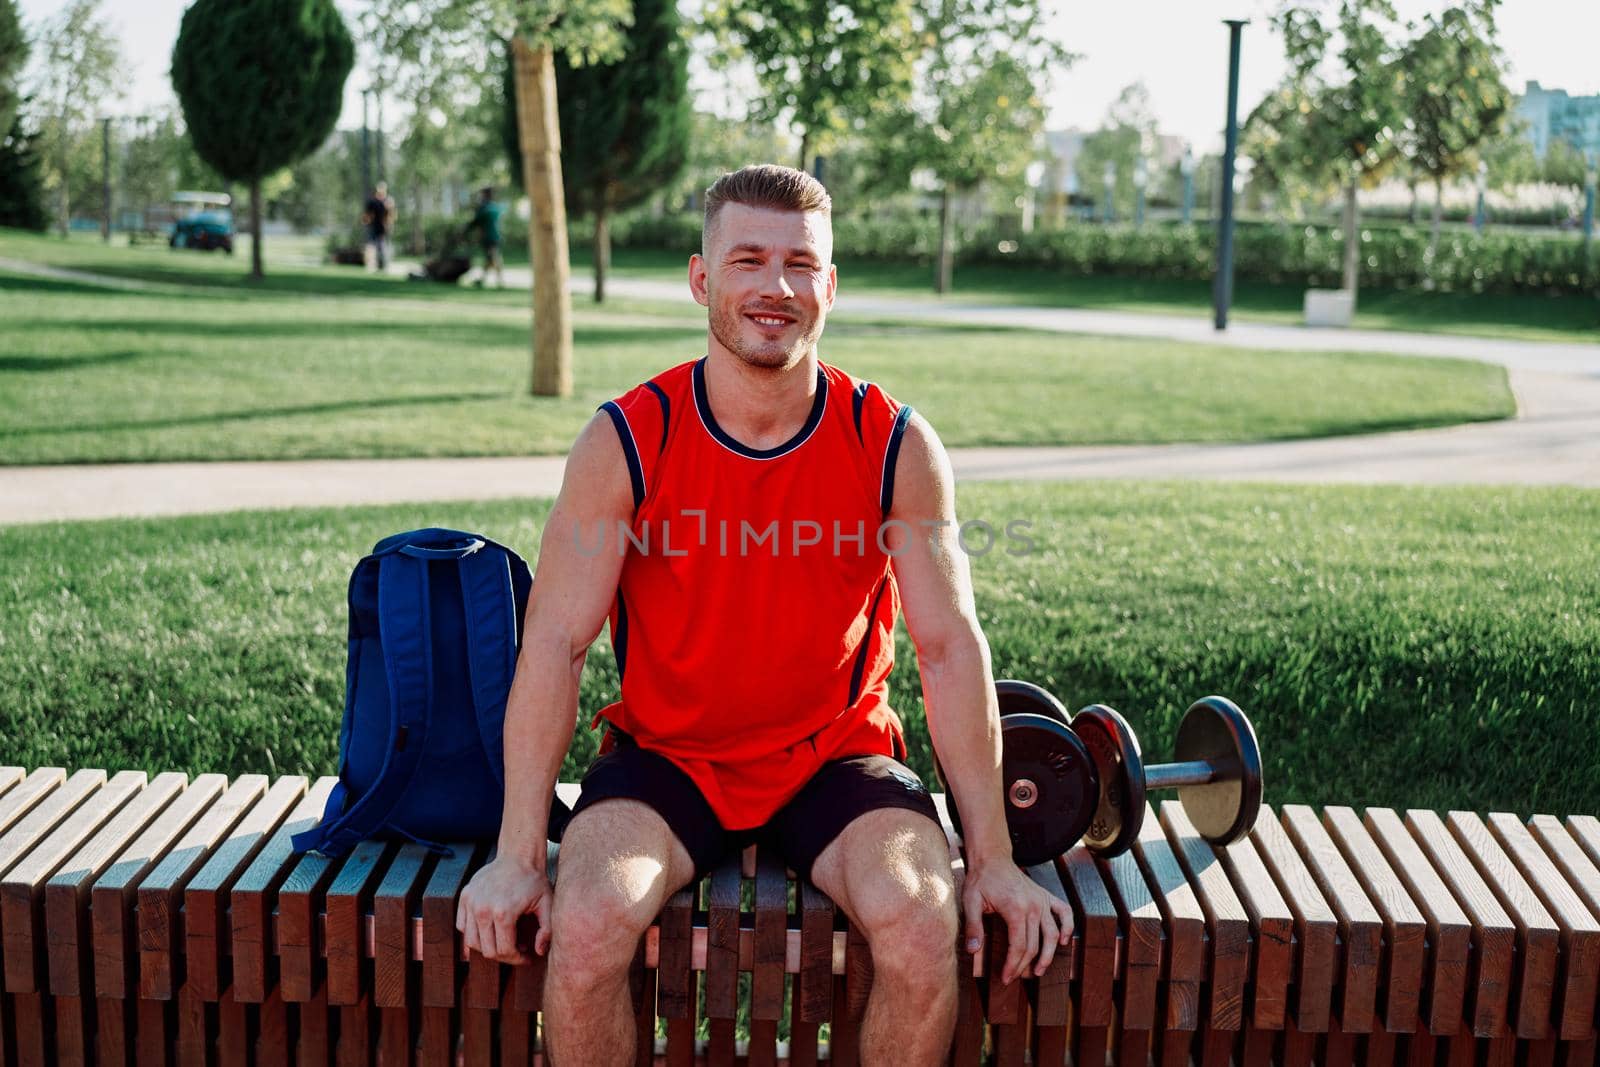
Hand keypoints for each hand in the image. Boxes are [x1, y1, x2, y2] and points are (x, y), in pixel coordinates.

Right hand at [456, 855, 552, 963]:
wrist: (518, 855)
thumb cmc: (534, 881)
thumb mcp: (547, 904)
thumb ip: (546, 930)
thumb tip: (539, 952)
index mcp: (503, 913)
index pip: (504, 951)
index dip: (517, 959)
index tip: (526, 957)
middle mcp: (483, 909)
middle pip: (487, 950)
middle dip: (504, 956)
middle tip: (517, 950)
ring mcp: (471, 903)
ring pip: (471, 942)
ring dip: (487, 947)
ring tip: (504, 941)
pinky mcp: (464, 897)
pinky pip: (462, 926)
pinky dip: (473, 934)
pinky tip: (489, 931)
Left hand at [961, 860, 1073, 983]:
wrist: (993, 857)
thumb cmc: (981, 879)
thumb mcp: (970, 901)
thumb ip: (973, 927)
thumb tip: (972, 951)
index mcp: (1015, 908)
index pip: (1018, 946)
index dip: (1013, 965)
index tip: (1006, 977)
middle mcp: (1033, 906)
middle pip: (1034, 945)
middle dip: (1025, 965)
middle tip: (1016, 977)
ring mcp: (1042, 900)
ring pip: (1052, 935)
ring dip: (1048, 955)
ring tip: (1039, 970)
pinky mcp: (1046, 896)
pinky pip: (1065, 913)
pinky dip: (1068, 927)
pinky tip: (1064, 942)